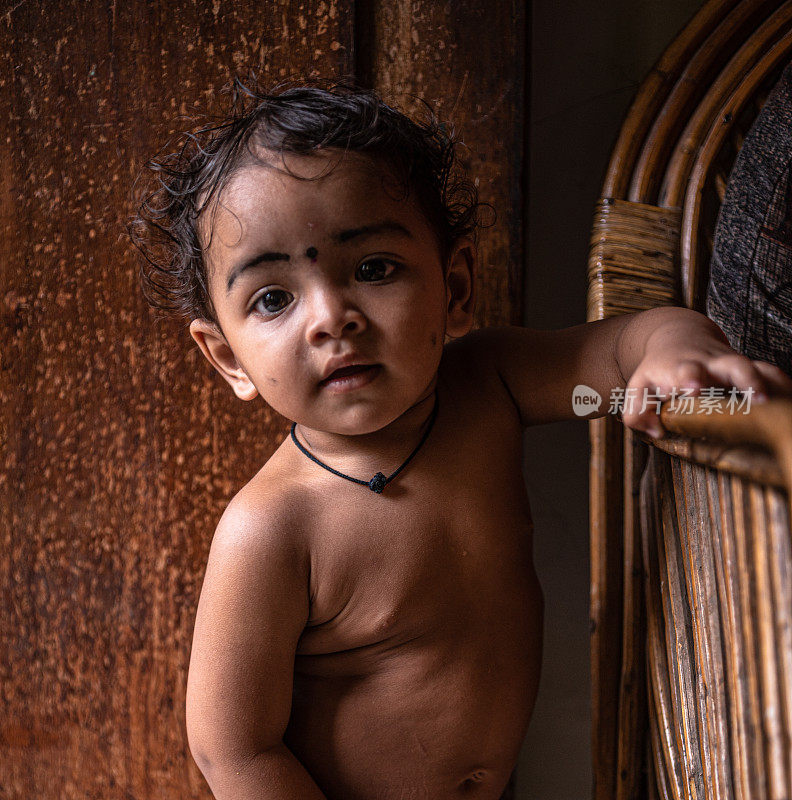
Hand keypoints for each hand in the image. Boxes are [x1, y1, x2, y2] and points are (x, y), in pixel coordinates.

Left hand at [619, 327, 791, 437]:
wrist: (678, 339)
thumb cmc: (658, 373)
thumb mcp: (639, 388)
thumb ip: (636, 411)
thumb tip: (654, 430)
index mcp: (680, 368)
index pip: (685, 370)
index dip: (689, 378)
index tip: (692, 387)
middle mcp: (711, 365)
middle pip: (731, 364)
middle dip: (742, 378)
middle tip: (754, 395)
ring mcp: (732, 366)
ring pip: (755, 368)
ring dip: (766, 384)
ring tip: (774, 402)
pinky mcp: (750, 369)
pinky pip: (771, 373)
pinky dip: (781, 384)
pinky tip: (789, 400)